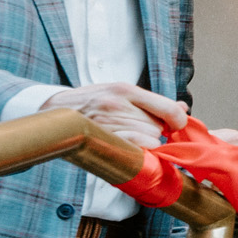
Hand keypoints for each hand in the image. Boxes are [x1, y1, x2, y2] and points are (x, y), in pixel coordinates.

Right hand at [42, 83, 187, 147]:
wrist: (54, 110)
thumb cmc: (91, 102)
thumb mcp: (120, 93)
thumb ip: (152, 102)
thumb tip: (183, 108)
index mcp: (125, 89)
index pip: (167, 107)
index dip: (178, 120)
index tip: (176, 125)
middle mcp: (117, 103)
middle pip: (157, 125)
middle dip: (154, 130)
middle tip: (140, 128)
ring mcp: (108, 121)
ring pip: (148, 137)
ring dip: (145, 141)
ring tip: (129, 135)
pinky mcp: (101, 137)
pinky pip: (134, 146)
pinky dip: (139, 148)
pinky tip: (132, 145)